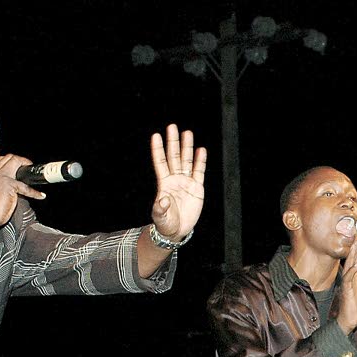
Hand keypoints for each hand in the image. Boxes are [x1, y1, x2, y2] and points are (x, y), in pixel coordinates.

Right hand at [0, 154, 46, 227]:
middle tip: (28, 167)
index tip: (17, 165)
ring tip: (33, 174)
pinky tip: (40, 195)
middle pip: (8, 157)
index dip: (9, 160)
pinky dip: (35, 192)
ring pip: (15, 161)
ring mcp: (0, 177)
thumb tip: (12, 186)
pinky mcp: (9, 185)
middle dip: (20, 160)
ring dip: (26, 165)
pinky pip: (26, 186)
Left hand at [149, 124, 206, 240]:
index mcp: (164, 183)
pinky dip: (200, 161)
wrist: (178, 230)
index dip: (158, 149)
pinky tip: (201, 150)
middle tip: (172, 127)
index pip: (160, 162)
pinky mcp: (196, 187)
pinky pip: (199, 171)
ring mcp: (186, 182)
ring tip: (188, 133)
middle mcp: (175, 179)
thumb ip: (160, 208)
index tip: (156, 136)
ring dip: (187, 147)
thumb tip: (162, 200)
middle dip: (173, 142)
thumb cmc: (166, 223)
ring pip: (186, 160)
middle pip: (173, 157)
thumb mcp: (160, 217)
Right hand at [336, 238, 356, 333]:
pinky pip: (348, 278)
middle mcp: (350, 280)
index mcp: (355, 280)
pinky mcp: (346, 290)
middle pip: (353, 261)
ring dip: (354, 256)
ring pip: (349, 266)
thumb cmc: (356, 311)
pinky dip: (352, 270)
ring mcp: (347, 284)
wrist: (349, 322)